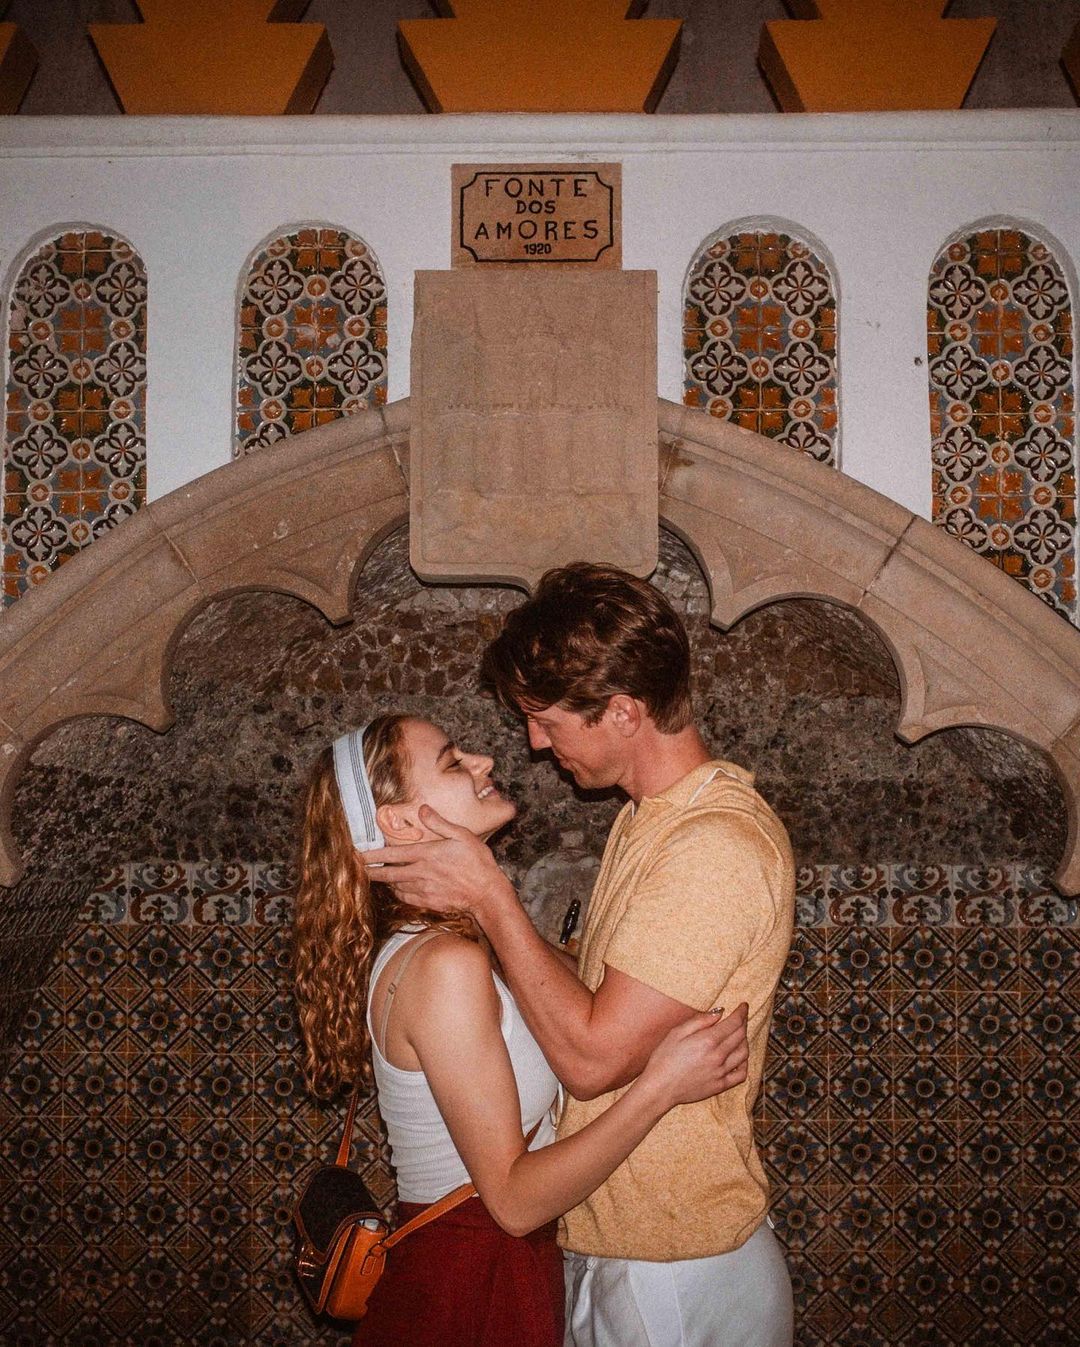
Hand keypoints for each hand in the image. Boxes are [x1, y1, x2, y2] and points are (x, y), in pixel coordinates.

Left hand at [363, 806, 514, 917]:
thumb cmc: (478, 862)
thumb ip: (439, 822)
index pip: (393, 854)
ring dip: (385, 881)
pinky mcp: (429, 903)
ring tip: (375, 877)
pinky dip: (398, 893)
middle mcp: (421, 873)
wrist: (487, 894)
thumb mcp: (462, 835)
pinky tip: (397, 889)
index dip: (373, 855)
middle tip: (355, 871)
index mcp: (427, 854)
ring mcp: (424, 890)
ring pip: (396, 886)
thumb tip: (422, 809)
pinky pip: (406, 898)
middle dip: (370, 871)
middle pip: (388, 873)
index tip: (357, 855)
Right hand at [642, 1003, 749, 1108]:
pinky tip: (739, 1058)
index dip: (741, 1012)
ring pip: (743, 1053)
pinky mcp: (720, 1086)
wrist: (659, 1088)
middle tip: (742, 1016)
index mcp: (708, 1040)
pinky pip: (741, 1074)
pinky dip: (744, 1063)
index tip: (743, 1006)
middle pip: (740, 1035)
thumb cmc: (664, 1058)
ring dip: (744, 1041)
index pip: (733, 1023)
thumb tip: (719, 1013)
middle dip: (743, 1023)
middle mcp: (718, 1056)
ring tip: (739, 1035)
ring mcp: (721, 1072)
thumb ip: (699, 1021)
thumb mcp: (677, 1032)